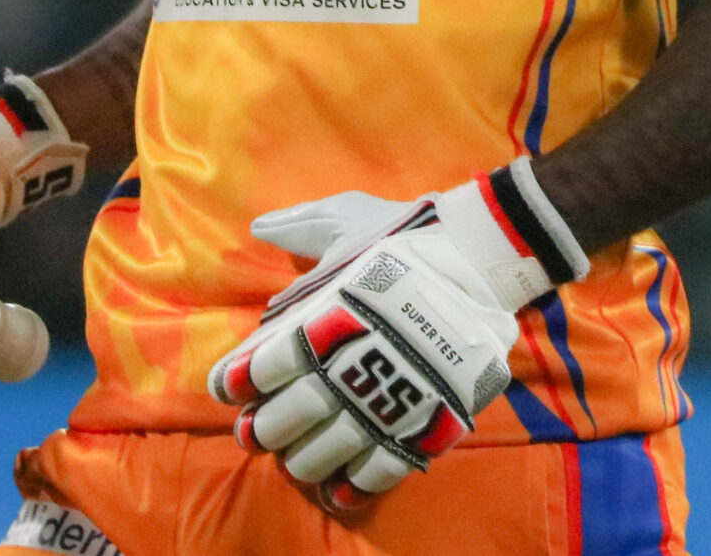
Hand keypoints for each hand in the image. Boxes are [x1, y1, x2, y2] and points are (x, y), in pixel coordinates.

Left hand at [206, 162, 589, 511]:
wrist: (482, 259)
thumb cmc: (408, 235)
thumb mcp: (349, 219)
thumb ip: (301, 227)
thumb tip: (260, 226)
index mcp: (327, 314)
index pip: (270, 360)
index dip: (243, 379)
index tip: (228, 389)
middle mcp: (352, 360)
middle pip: (295, 410)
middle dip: (267, 428)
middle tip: (253, 435)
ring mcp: (392, 394)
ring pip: (334, 445)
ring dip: (306, 460)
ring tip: (294, 464)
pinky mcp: (428, 417)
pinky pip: (386, 463)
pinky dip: (358, 484)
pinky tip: (340, 492)